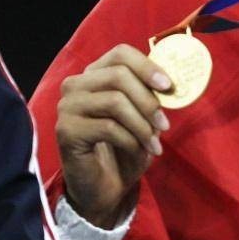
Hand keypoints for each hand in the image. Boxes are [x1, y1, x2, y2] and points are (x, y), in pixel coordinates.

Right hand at [55, 45, 171, 227]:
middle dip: (148, 100)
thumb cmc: (127, 145)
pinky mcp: (65, 131)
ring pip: (114, 101)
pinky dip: (130, 139)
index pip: (121, 54)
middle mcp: (76, 85)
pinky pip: (107, 127)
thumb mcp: (143, 115)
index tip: (168, 86)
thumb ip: (151, 93)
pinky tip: (139, 150)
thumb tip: (173, 81)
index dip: (147, 66)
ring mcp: (67, 107)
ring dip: (142, 124)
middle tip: (165, 124)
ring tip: (155, 142)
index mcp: (96, 74)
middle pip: (119, 75)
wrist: (105, 186)